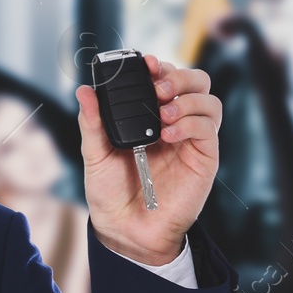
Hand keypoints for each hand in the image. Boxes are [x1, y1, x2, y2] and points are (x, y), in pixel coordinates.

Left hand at [75, 56, 219, 265]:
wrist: (124, 229)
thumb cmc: (110, 192)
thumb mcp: (95, 154)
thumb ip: (92, 122)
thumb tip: (84, 91)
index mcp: (149, 116)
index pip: (165, 78)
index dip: (160, 66)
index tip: (146, 63)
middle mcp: (174, 123)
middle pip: (196, 82)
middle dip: (179, 76)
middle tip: (158, 88)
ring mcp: (191, 140)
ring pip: (209, 101)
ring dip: (187, 100)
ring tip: (162, 114)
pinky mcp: (203, 159)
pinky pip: (208, 129)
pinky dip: (190, 124)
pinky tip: (168, 135)